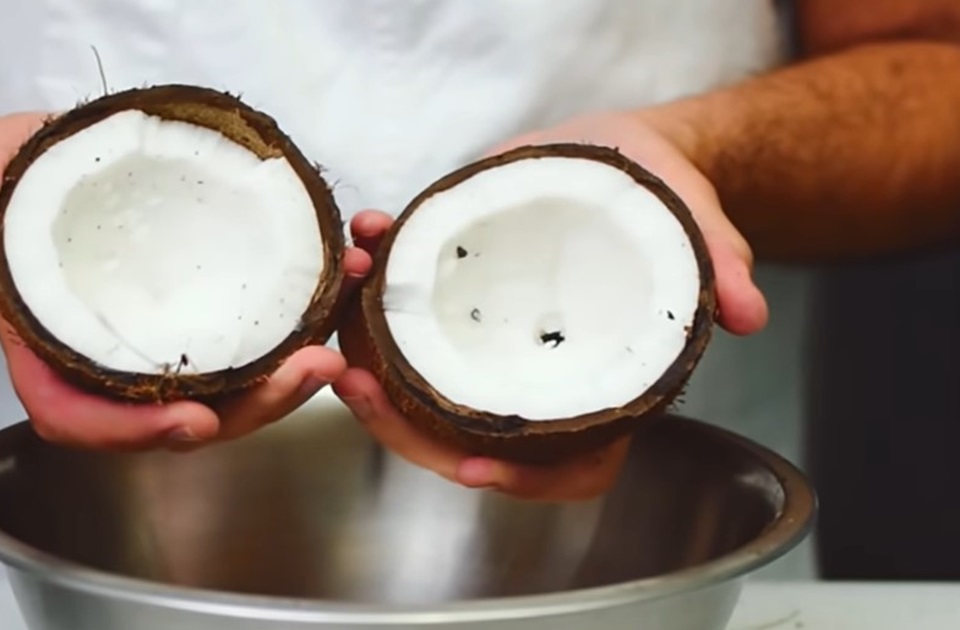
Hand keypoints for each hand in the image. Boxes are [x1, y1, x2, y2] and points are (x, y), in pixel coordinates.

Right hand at [0, 113, 373, 450]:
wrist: (55, 175)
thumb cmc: (21, 185)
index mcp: (47, 347)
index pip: (76, 415)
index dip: (130, 431)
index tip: (191, 421)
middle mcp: (107, 363)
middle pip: (172, 417)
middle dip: (245, 409)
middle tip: (306, 373)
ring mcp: (156, 350)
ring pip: (221, 395)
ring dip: (282, 385)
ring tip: (332, 351)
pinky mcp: (197, 323)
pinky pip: (245, 349)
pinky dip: (290, 337)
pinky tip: (334, 301)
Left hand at [335, 112, 766, 500]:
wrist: (623, 152)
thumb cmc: (662, 200)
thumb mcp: (697, 225)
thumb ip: (720, 268)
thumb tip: (750, 315)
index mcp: (590, 382)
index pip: (567, 460)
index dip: (523, 479)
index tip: (476, 469)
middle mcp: (530, 370)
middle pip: (470, 435)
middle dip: (409, 428)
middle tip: (361, 391)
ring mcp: (488, 336)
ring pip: (424, 385)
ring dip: (375, 368)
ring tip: (341, 338)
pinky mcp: (458, 292)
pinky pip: (410, 309)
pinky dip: (379, 282)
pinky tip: (368, 243)